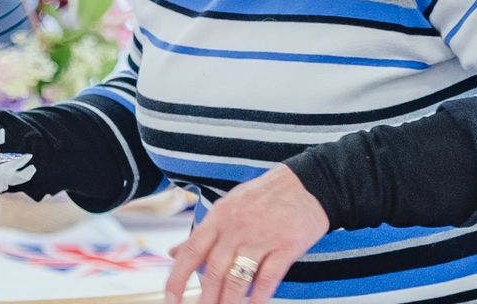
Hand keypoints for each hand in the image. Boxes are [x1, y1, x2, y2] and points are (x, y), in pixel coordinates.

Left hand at [165, 166, 329, 303]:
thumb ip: (202, 233)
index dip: (177, 279)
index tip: (169, 298)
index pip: (192, 252)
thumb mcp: (228, 206)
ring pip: (238, 279)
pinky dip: (257, 298)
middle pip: (214, 272)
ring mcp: (261, 239)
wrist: (307, 184)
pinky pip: (267, 279)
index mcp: (219, 217)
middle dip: (204, 299)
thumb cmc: (265, 195)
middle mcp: (236, 229)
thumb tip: (174, 252)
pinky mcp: (285, 248)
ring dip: (228, 303)